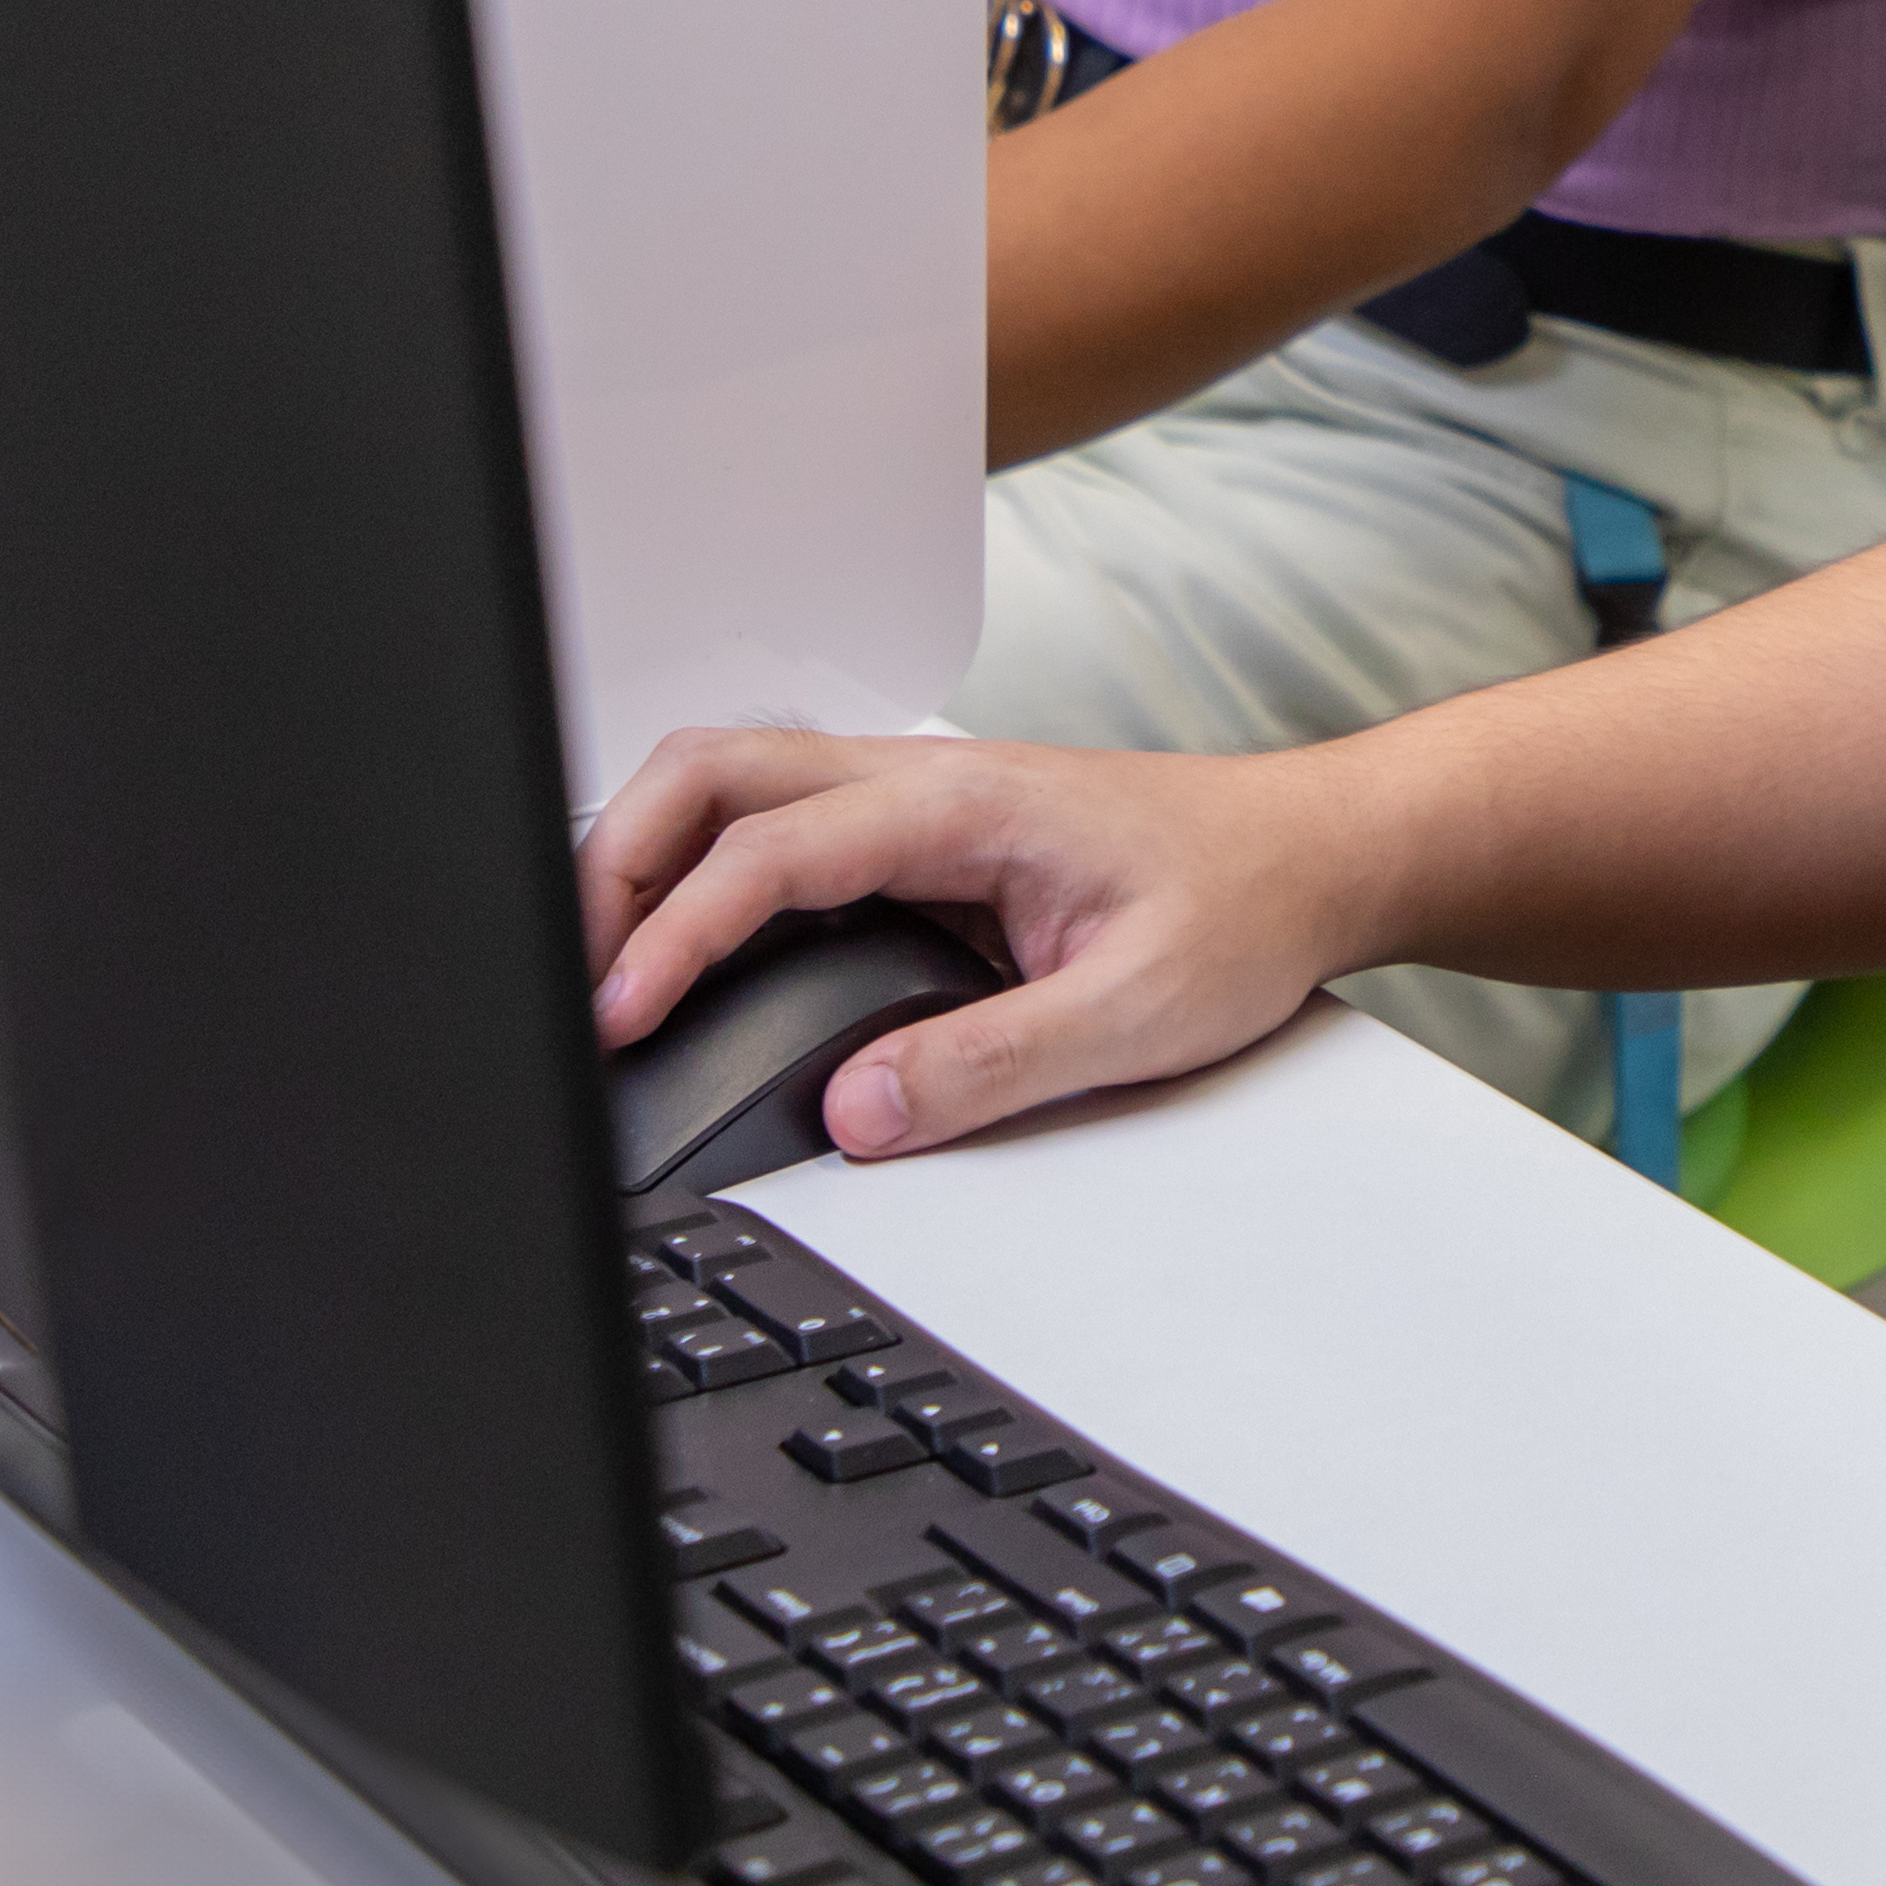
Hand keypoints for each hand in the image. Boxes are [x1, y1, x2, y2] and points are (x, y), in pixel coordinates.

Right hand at [580, 723, 1391, 1157]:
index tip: (618, 1011)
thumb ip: (993, 1066)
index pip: (773, 849)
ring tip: (601, 963)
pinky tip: (685, 942)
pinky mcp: (921, 828)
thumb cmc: (1244, 906)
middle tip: (571, 977)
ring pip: (733, 782)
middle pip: (713, 771)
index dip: (677, 931)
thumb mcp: (1136, 1015)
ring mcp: (916, 795)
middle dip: (617, 859)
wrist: (1314, 855)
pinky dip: (702, 867)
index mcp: (964, 804)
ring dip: (649, 854)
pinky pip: (777, 822)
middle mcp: (924, 777)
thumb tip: (858, 1113)